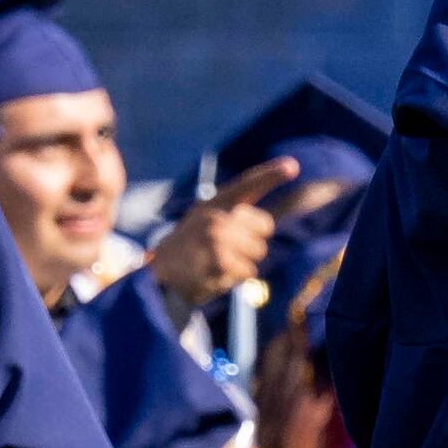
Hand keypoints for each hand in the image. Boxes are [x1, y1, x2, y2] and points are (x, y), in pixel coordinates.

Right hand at [147, 158, 296, 309]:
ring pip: (259, 251)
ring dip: (243, 264)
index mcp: (213, 205)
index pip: (247, 185)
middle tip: (225, 252)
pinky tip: (212, 276)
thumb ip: (232, 220)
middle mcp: (218, 216)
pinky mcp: (221, 258)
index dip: (271, 174)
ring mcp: (219, 236)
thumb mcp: (203, 226)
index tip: (292, 166)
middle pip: (265, 226)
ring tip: (215, 265)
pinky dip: (235, 279)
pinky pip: (248, 271)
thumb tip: (266, 225)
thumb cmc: (184, 255)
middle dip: (254, 242)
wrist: (155, 281)